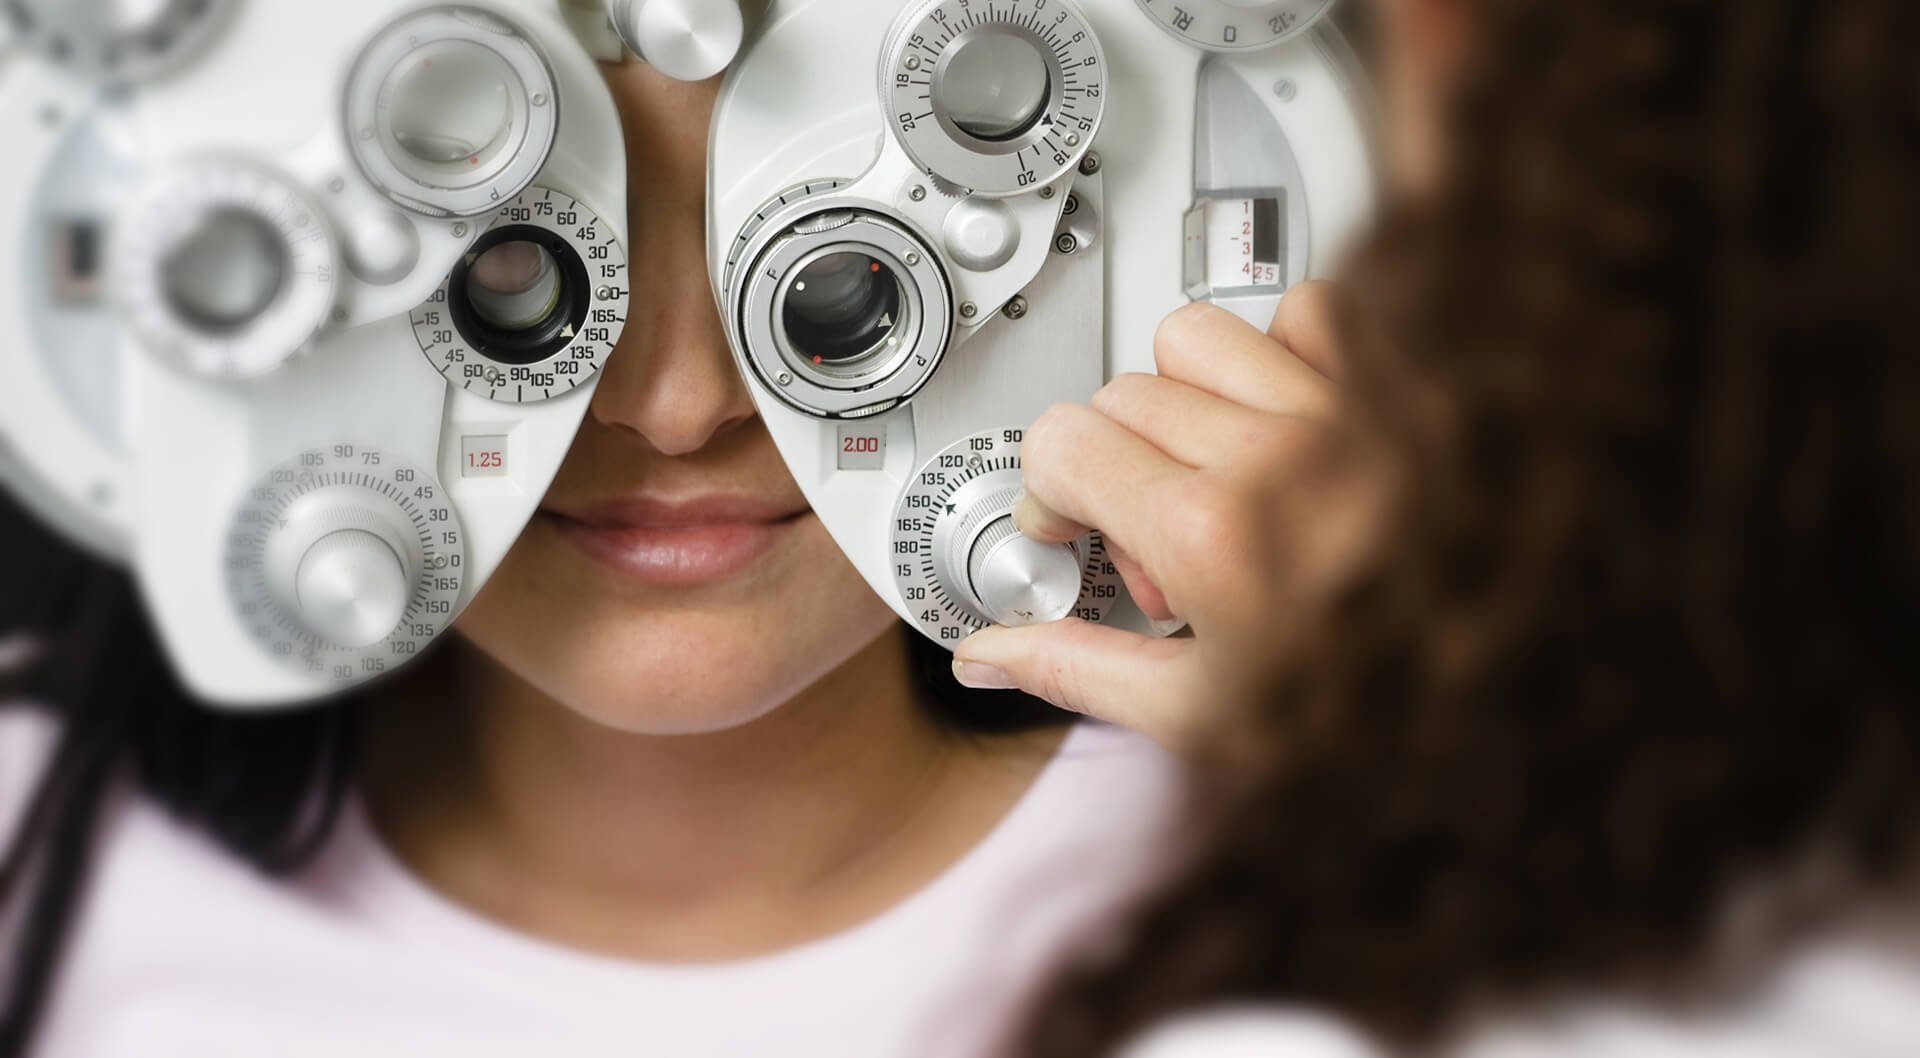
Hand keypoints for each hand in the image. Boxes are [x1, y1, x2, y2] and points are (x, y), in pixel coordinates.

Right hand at [951, 283, 1367, 754]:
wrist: (1523, 690)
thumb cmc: (1380, 714)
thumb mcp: (1204, 716)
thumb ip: (1078, 670)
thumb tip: (988, 656)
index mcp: (1215, 534)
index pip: (1063, 442)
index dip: (1048, 493)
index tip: (1067, 525)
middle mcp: (1277, 454)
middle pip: (1121, 395)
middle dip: (1119, 466)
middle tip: (1164, 540)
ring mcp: (1343, 410)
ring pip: (1196, 336)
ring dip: (1188, 396)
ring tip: (1223, 469)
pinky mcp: (1399, 386)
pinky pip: (1307, 311)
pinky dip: (1283, 353)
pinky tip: (1289, 425)